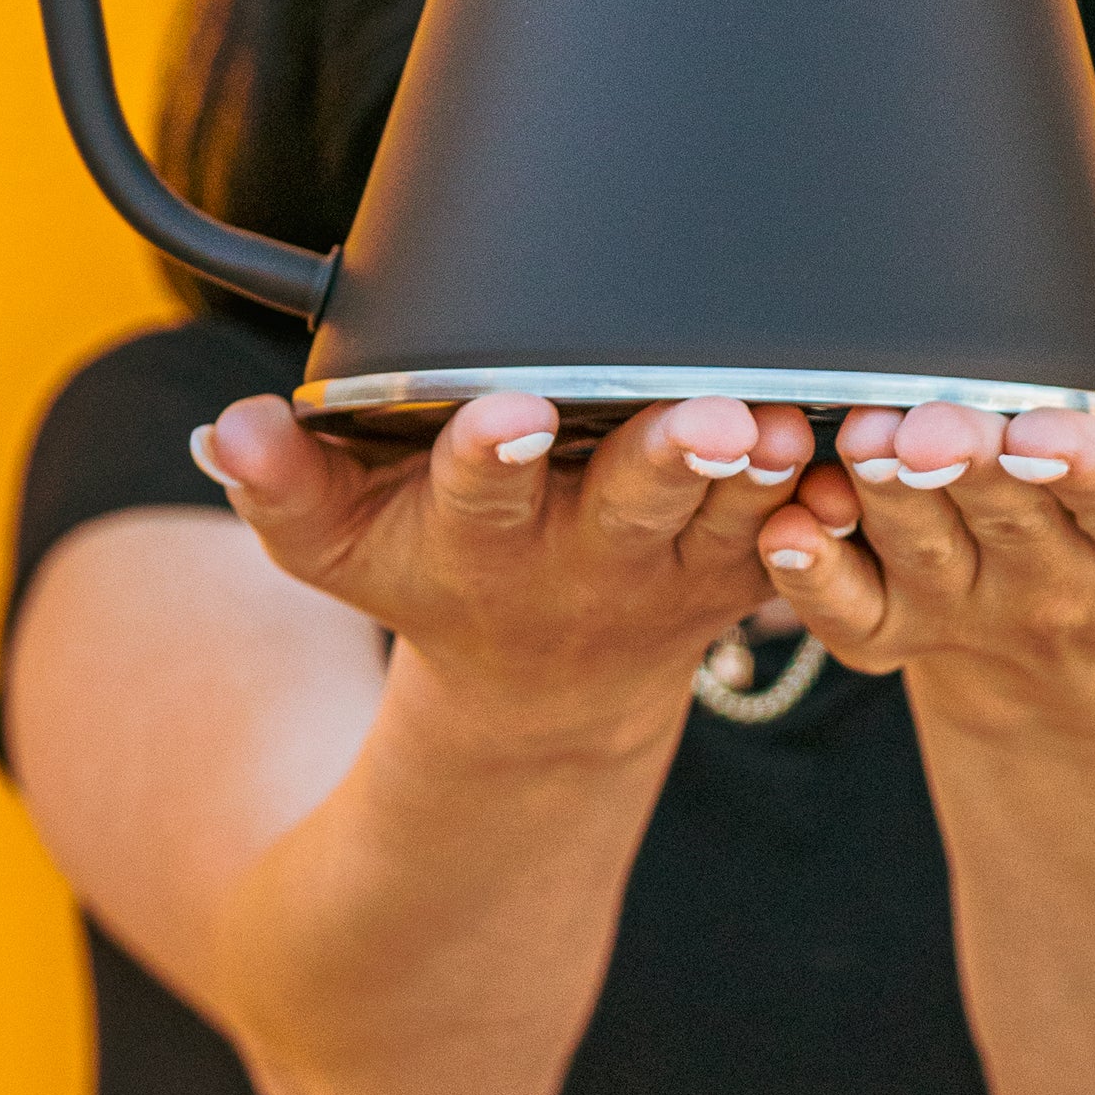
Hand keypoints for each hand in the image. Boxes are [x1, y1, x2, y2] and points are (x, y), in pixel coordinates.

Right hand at [197, 392, 816, 738]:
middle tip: (703, 412)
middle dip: (665, 454)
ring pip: (735, 511)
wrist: (545, 685)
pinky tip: (866, 440)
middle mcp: (588, 556)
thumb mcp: (340, 548)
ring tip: (790, 423)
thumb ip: (282, 487)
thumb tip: (228, 429)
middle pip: (633, 499)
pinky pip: (807, 530)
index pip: (478, 491)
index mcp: (482, 542)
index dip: (488, 453)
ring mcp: (679, 567)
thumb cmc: (438, 575)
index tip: (505, 408)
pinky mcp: (750, 566)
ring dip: (770, 472)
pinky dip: (839, 496)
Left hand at [759, 389, 1094, 718]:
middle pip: (1009, 515)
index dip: (1086, 466)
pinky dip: (809, 575)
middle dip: (967, 462)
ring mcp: (967, 610)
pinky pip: (846, 617)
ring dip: (886, 498)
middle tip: (930, 420)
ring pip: (921, 551)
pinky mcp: (892, 629)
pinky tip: (788, 524)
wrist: (1084, 651)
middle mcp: (1060, 586)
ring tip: (866, 440)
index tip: (1044, 430)